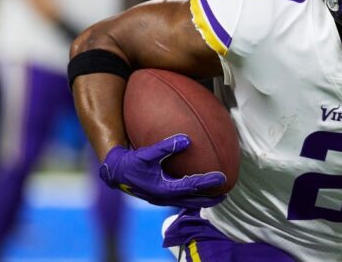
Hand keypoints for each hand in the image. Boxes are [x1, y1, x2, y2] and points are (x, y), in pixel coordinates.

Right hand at [99, 134, 225, 208]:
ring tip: (217, 196)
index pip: (191, 186)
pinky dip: (192, 195)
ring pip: (187, 202)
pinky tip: (198, 188)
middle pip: (193, 200)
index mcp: (163, 188)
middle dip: (210, 199)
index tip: (222, 177)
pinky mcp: (160, 196)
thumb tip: (186, 139)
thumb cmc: (130, 162)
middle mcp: (165, 197)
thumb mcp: (146, 154)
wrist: (114, 173)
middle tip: (226, 193)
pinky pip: (180, 197)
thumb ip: (165, 147)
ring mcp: (163, 198)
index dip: (207, 182)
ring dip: (202, 200)